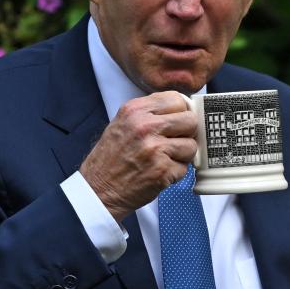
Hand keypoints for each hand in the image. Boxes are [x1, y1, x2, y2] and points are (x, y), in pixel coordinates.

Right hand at [79, 91, 197, 221]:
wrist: (98, 189)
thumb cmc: (110, 158)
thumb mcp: (123, 123)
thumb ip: (150, 113)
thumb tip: (182, 108)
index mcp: (135, 110)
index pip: (176, 99)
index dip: (181, 111)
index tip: (178, 121)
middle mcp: (145, 126)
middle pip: (190, 120)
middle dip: (186, 132)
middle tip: (174, 141)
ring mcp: (155, 149)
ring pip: (191, 145)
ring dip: (182, 155)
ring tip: (165, 159)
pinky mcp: (162, 171)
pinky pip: (185, 168)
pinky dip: (176, 173)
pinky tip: (160, 173)